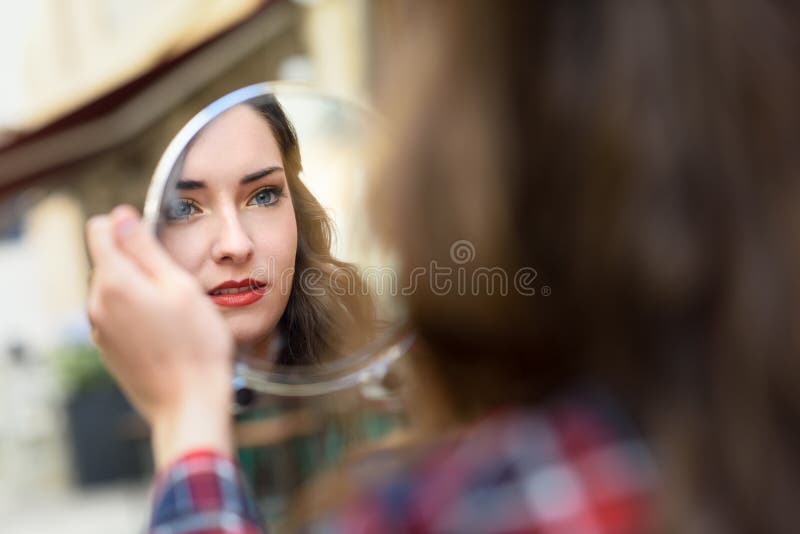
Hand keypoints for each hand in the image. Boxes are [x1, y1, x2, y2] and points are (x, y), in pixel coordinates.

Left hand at [86, 205, 234, 468]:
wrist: (190, 403)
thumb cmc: (197, 345)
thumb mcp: (180, 286)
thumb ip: (145, 249)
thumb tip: (121, 217)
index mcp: (115, 282)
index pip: (100, 229)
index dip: (127, 225)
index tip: (154, 238)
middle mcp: (97, 303)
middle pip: (108, 260)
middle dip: (137, 260)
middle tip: (176, 282)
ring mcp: (100, 329)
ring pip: (113, 288)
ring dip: (139, 288)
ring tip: (175, 310)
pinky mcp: (108, 349)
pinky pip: (117, 315)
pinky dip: (137, 312)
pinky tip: (166, 331)